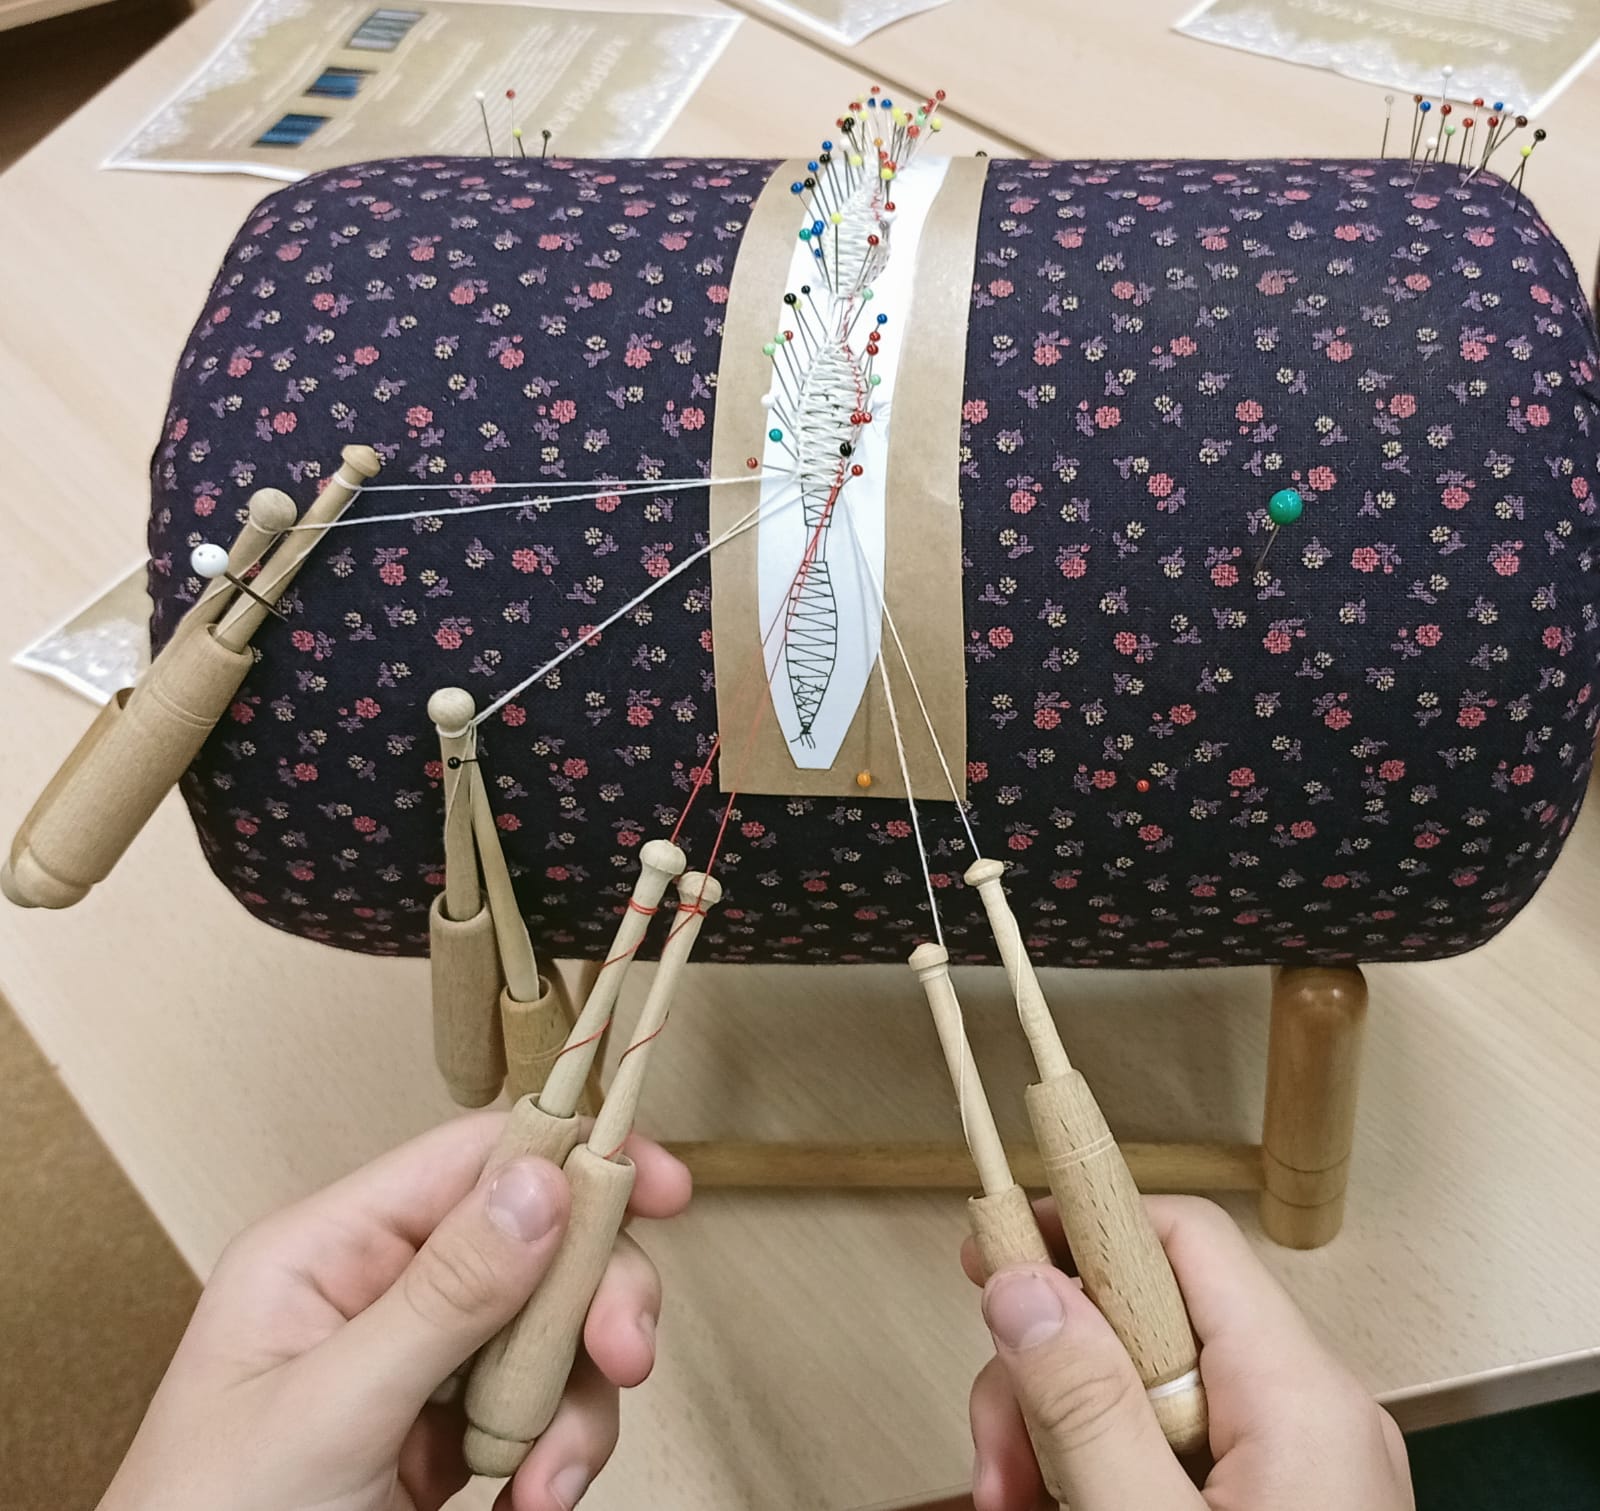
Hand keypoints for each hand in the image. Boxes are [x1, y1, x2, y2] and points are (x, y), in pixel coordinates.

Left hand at [100, 1112, 691, 1510]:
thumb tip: (540, 1182)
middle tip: (626, 1357)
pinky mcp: (447, 1439)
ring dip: (575, 1408)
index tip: (662, 1185)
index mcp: (329, 1252)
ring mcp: (419, 1369)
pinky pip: (541, 1413)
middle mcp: (381, 1295)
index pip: (472, 1161)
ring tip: (547, 1486)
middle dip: (592, 1303)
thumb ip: (441, 1296)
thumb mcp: (327, 1410)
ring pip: (553, 1337)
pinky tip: (529, 1503)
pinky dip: (556, 1459)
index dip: (574, 1157)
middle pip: (536, 1247)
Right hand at [965, 1195, 1413, 1510]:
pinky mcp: (1272, 1505)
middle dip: (1049, 1379)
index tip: (986, 1253)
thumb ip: (1084, 1409)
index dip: (1079, 1226)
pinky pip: (1167, 1453)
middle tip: (993, 1466)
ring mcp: (1294, 1463)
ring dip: (1059, 1443)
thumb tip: (1020, 1284)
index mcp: (1301, 1395)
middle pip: (1143, 1321)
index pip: (1182, 1238)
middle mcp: (1307, 1410)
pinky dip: (1102, 1480)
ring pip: (1139, 1392)